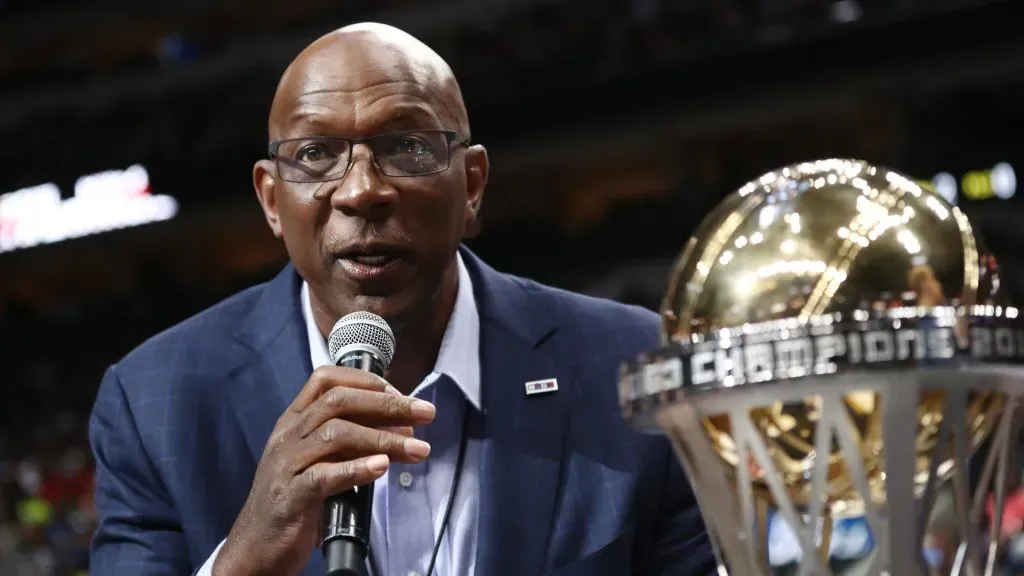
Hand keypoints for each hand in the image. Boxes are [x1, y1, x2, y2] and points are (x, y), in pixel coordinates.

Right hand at [213, 366, 435, 575]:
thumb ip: (348, 439)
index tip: (401, 393)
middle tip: (425, 412)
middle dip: (388, 404)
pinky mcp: (290, 496)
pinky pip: (324, 476)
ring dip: (384, 438)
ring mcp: (286, 464)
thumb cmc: (295, 500)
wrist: (255, 547)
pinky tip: (382, 467)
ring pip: (336, 434)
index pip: (327, 380)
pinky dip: (356, 469)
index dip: (368, 381)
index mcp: (294, 421)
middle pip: (339, 402)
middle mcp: (288, 436)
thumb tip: (401, 428)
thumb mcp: (318, 459)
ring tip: (418, 449)